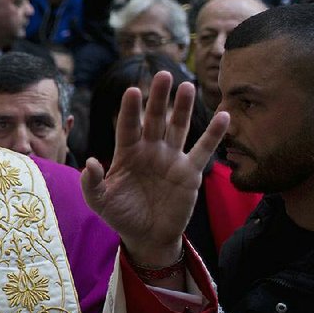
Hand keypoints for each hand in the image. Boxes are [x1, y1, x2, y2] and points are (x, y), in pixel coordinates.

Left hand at [81, 72, 228, 265]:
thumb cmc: (121, 215)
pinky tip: (224, 115)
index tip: (133, 91)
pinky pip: (203, 149)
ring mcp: (171, 158)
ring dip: (183, 108)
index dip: (130, 110)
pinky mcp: (190, 172)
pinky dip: (214, 134)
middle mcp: (150, 150)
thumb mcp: (100, 202)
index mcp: (127, 153)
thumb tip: (89, 162)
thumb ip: (91, 183)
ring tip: (187, 86)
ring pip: (178, 127)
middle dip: (158, 98)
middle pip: (154, 119)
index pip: (128, 127)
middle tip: (162, 75)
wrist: (147, 237)